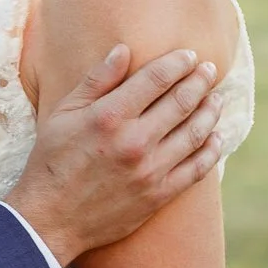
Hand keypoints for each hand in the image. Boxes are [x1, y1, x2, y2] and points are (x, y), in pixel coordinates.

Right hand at [7, 44, 225, 266]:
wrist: (51, 218)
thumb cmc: (52, 161)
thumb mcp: (64, 114)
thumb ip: (96, 80)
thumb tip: (124, 49)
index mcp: (109, 117)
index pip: (156, 79)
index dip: (178, 63)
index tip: (189, 55)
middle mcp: (134, 141)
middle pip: (181, 102)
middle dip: (200, 80)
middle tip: (210, 69)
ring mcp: (150, 170)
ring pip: (195, 133)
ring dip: (210, 111)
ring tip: (216, 98)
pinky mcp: (159, 195)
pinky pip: (197, 169)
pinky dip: (211, 150)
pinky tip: (216, 137)